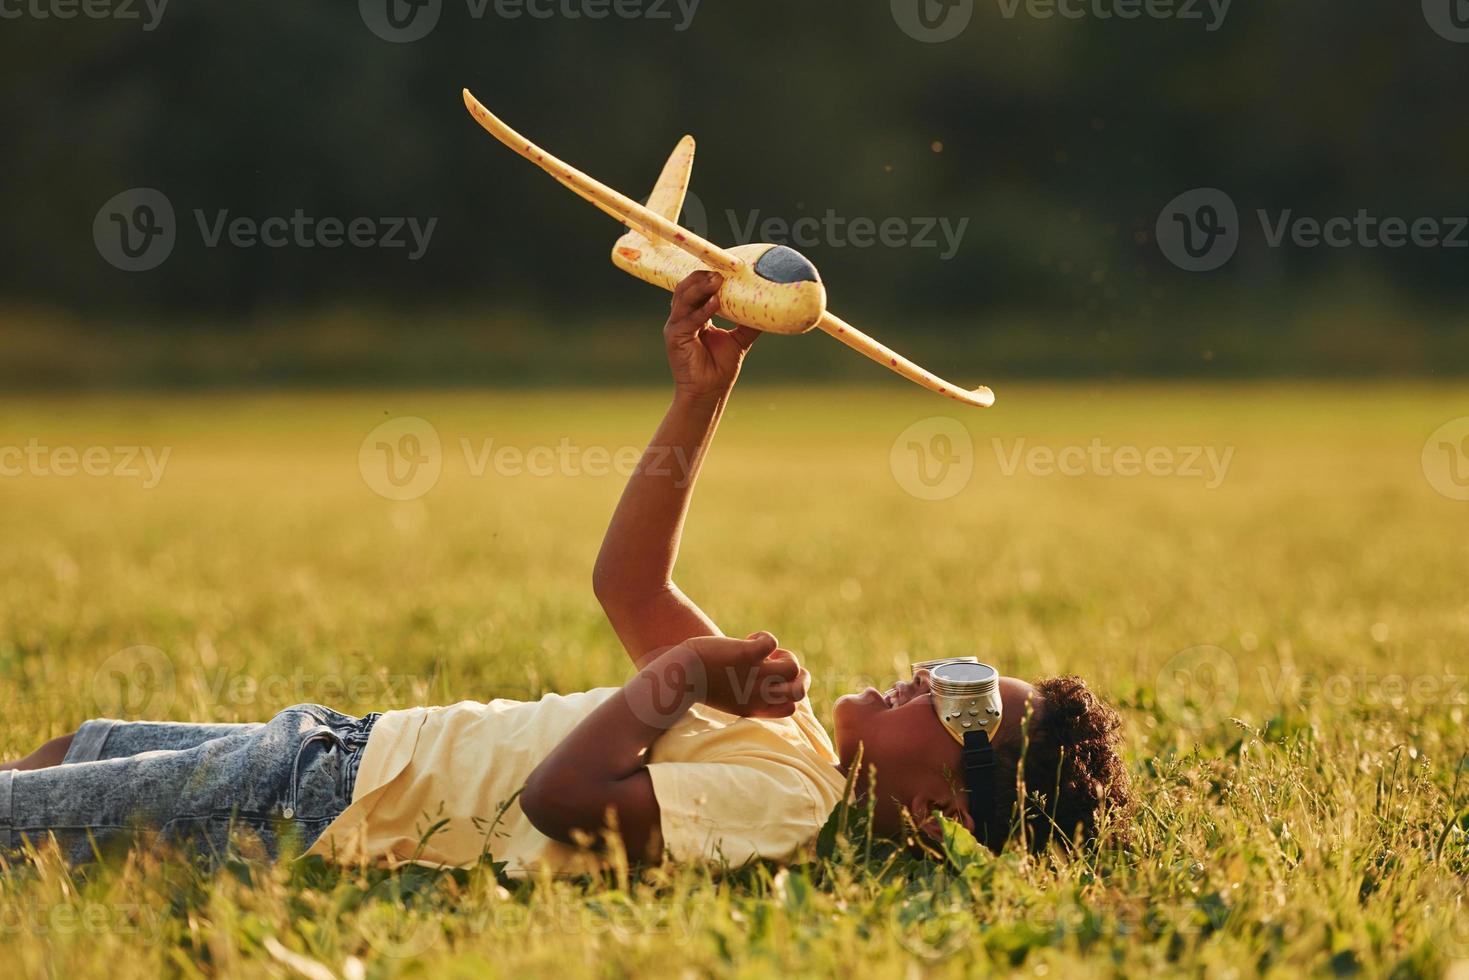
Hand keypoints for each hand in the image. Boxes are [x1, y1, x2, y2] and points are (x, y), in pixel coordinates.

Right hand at [664, 271, 759, 402]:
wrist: (709, 393)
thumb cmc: (720, 368)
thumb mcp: (738, 340)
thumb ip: (748, 324)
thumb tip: (768, 308)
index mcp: (694, 315)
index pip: (696, 288)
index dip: (707, 276)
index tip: (725, 266)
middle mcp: (682, 318)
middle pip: (686, 288)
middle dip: (702, 277)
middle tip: (721, 271)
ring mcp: (676, 327)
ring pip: (684, 299)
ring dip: (700, 288)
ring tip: (717, 280)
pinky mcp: (675, 338)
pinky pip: (688, 319)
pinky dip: (702, 310)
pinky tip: (715, 302)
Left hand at [680, 632, 808, 718]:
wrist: (677, 676)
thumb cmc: (696, 684)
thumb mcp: (725, 697)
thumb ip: (745, 693)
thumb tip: (761, 677)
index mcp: (753, 708)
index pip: (789, 709)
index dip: (788, 692)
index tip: (770, 682)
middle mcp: (757, 695)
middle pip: (799, 690)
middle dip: (796, 673)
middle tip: (775, 663)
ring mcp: (752, 675)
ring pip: (792, 668)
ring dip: (784, 654)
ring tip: (764, 650)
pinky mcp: (745, 655)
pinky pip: (772, 643)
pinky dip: (764, 637)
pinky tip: (749, 638)